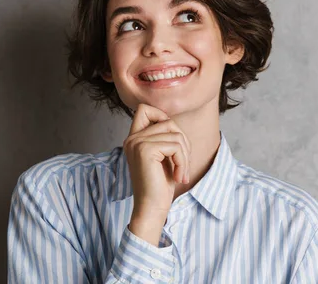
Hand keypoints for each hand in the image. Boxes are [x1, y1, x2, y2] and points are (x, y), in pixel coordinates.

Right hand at [123, 103, 190, 244]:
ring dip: (185, 155)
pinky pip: (175, 146)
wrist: (152, 208)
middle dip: (182, 141)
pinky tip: (179, 177)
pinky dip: (183, 162)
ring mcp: (137, 143)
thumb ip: (164, 137)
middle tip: (183, 163)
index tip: (172, 142)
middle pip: (168, 121)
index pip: (144, 108)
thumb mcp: (163, 156)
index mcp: (134, 138)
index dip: (162, 117)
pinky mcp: (145, 150)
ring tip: (182, 172)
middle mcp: (132, 138)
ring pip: (175, 134)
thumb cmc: (160, 185)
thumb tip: (173, 122)